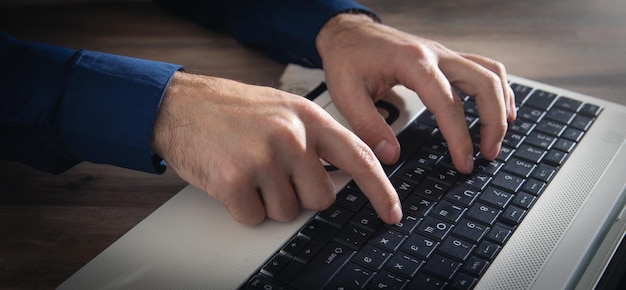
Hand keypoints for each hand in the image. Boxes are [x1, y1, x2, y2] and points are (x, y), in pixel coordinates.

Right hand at [151, 72, 401, 224]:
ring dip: (267, 201)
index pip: (357, 158)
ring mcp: (263, 158)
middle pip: (320, 199)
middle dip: (299, 195)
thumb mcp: (282, 109)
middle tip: (273, 172)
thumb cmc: (231, 109)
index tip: (391, 212)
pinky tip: (231, 179)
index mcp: (307, 117)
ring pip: (286, 212)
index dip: (379, 189)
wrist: (180, 104)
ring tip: (247, 168)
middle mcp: (291, 136)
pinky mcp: (235, 180)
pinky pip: (254, 217)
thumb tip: (343, 174)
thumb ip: (315, 138)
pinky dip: (243, 207)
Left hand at [316, 14, 515, 173]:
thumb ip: (368, 126)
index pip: (447, 102)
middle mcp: (435, 54)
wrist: (349, 32)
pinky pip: (484, 69)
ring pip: (490, 74)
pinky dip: (497, 90)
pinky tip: (500, 110)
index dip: (459, 136)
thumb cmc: (348, 57)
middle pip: (484, 84)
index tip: (464, 161)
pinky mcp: (446, 59)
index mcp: (412, 62)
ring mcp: (444, 54)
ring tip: (497, 138)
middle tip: (487, 155)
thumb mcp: (346, 94)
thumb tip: (390, 155)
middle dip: (492, 123)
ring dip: (500, 106)